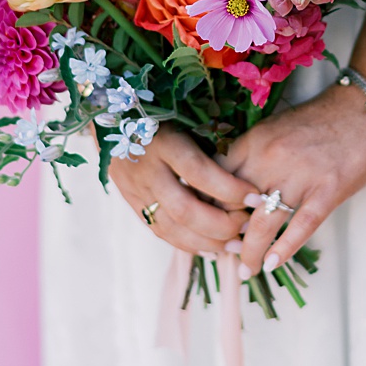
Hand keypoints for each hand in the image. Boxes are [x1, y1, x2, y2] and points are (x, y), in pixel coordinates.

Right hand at [107, 124, 258, 255]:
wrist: (110, 118)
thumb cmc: (161, 117)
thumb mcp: (183, 121)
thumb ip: (209, 148)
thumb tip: (248, 179)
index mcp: (162, 142)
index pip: (198, 172)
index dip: (229, 189)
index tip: (255, 197)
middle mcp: (146, 169)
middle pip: (184, 209)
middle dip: (221, 224)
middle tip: (248, 226)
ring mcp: (135, 189)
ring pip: (171, 227)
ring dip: (208, 242)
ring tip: (236, 245)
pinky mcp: (131, 202)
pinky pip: (159, 231)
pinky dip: (187, 244)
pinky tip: (211, 248)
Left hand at [223, 86, 365, 280]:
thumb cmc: (322, 119)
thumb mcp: (275, 129)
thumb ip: (252, 155)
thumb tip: (231, 187)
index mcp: (253, 141)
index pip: (215, 180)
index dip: (208, 206)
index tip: (206, 224)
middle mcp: (270, 158)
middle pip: (233, 204)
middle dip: (224, 234)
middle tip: (223, 252)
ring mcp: (300, 175)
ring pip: (262, 222)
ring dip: (251, 251)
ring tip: (247, 269)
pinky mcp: (328, 190)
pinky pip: (301, 226)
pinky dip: (284, 249)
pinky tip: (273, 264)